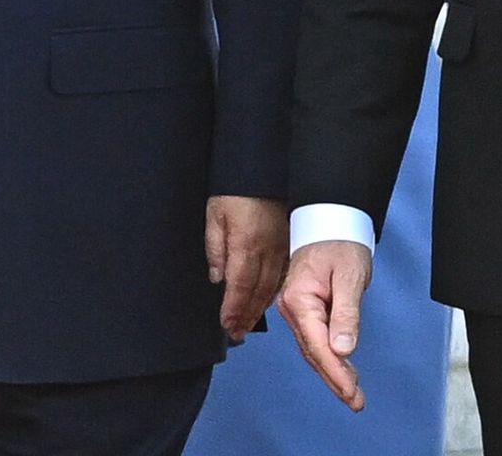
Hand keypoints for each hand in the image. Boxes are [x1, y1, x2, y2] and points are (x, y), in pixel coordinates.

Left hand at [205, 195, 286, 339]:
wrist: (262, 168)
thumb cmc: (236, 191)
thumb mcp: (215, 216)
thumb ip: (215, 249)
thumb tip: (217, 277)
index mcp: (246, 246)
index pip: (239, 287)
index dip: (233, 310)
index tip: (227, 326)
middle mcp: (266, 251)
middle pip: (257, 291)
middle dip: (246, 315)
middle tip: (237, 332)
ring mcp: (279, 247)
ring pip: (272, 285)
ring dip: (260, 307)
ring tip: (250, 322)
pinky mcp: (287, 242)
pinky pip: (282, 273)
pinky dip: (274, 290)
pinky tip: (268, 298)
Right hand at [279, 239, 372, 411]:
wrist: (330, 220)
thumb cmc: (339, 241)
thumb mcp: (349, 275)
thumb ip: (346, 313)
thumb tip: (343, 349)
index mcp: (299, 299)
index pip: (318, 345)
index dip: (335, 372)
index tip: (350, 392)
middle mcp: (293, 308)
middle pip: (313, 353)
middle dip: (335, 379)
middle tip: (355, 402)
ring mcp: (297, 310)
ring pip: (314, 349)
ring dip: (333, 373)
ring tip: (353, 394)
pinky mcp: (306, 309)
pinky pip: (317, 339)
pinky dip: (331, 358)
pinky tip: (344, 370)